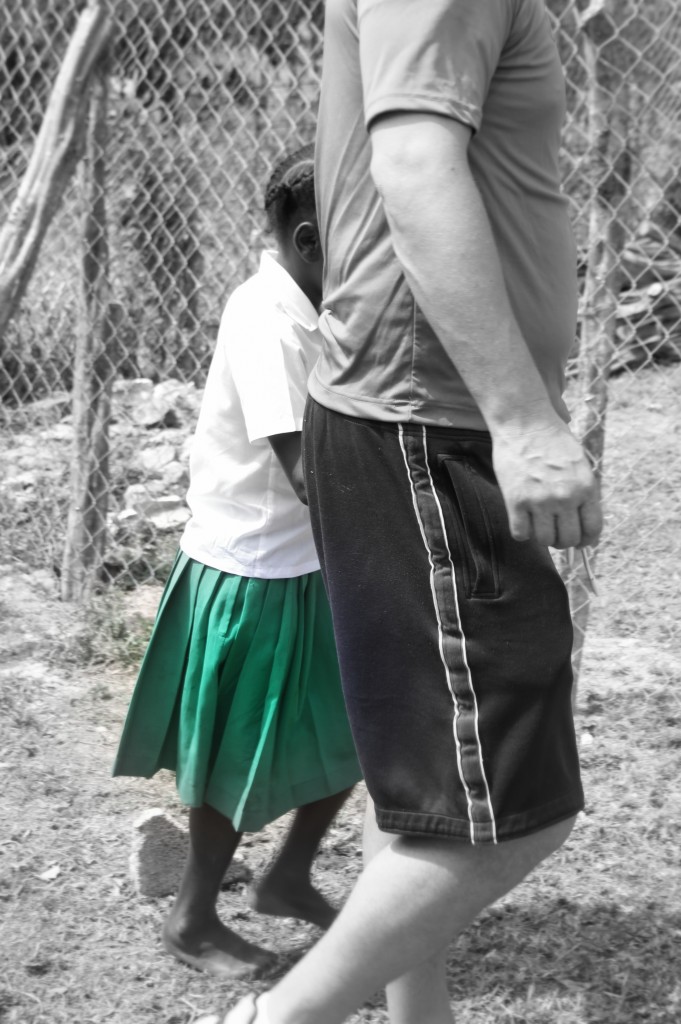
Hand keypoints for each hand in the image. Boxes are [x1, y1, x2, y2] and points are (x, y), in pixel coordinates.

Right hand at [492, 421, 602, 548]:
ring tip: (537, 525)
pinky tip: (521, 519)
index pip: (592, 528)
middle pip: (568, 539)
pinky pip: (520, 533)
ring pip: (544, 540)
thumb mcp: (579, 464)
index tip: (580, 542)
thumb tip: (581, 520)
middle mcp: (566, 497)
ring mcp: (540, 500)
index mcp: (586, 487)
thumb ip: (582, 491)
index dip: (586, 540)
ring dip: (541, 537)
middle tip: (555, 533)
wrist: (525, 422)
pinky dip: (521, 532)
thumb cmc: (552, 439)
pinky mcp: (516, 500)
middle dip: (562, 541)